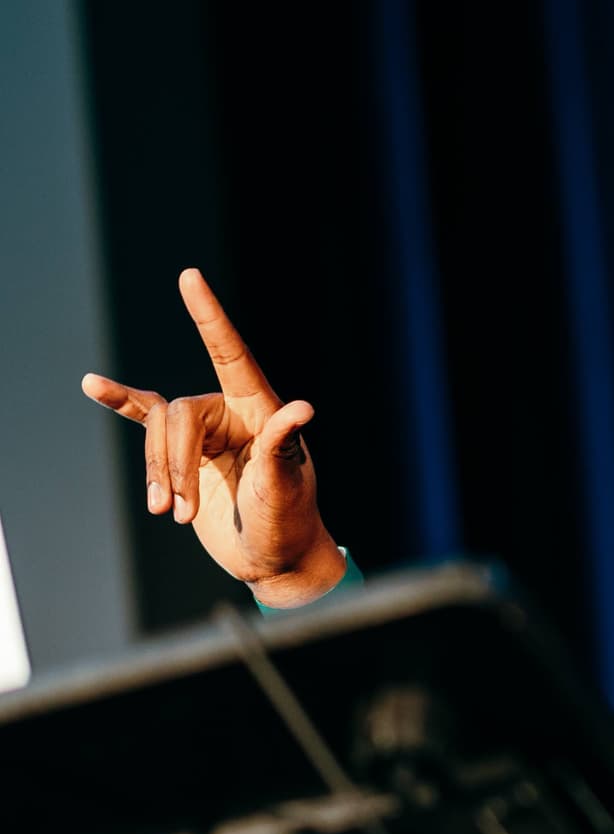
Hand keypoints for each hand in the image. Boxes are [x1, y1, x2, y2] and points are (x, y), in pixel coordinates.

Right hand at [81, 268, 343, 606]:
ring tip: (172, 515)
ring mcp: (206, 431)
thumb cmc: (289, 521)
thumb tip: (301, 408)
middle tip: (181, 515)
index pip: (232, 353)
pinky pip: (146, 418)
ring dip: (160, 476)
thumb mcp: (286, 486)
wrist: (273, 557)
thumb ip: (282, 447)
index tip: (189, 276)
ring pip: (158, 434)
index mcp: (262, 409)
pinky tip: (93, 385)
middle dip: (174, 466)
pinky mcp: (184, 452)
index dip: (209, 316)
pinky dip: (120, 401)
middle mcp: (233, 411)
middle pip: (178, 417)